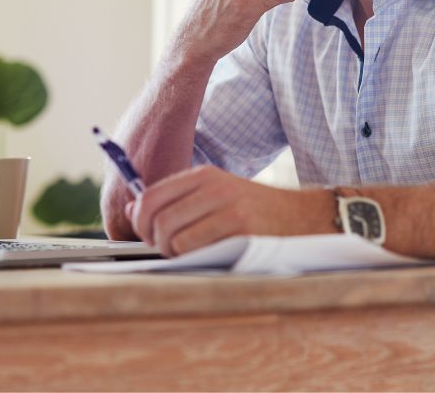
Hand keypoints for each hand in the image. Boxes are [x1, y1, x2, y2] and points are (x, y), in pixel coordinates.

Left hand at [124, 165, 330, 255]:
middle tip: (168, 250)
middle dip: (154, 242)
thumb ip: (176, 201)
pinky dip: (191, 259)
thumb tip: (133, 209)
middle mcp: (212, 187)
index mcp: (203, 176)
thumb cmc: (253, 211)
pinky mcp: (238, 228)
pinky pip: (193, 249)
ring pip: (170, 237)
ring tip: (189, 254)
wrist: (301, 217)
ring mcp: (226, 207)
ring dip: (172, 254)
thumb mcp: (216, 195)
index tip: (148, 235)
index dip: (139, 222)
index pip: (150, 196)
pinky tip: (205, 256)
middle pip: (155, 219)